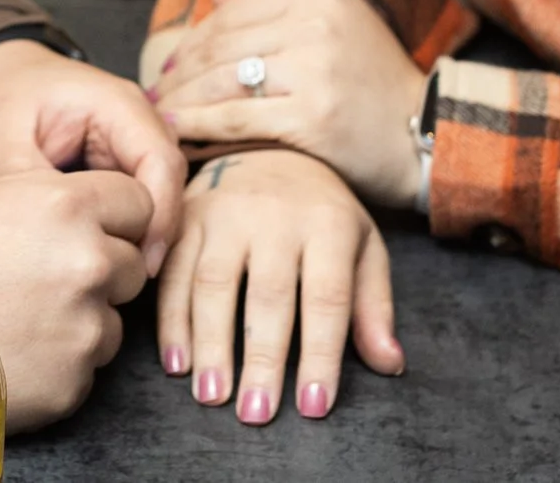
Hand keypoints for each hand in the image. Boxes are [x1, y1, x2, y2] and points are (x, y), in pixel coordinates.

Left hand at [0, 41, 186, 276]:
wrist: (2, 76)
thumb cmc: (4, 96)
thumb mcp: (4, 134)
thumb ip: (29, 178)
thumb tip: (49, 232)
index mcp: (118, 104)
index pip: (161, 161)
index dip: (160, 214)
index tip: (141, 260)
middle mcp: (139, 121)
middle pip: (171, 183)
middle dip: (157, 232)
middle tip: (130, 280)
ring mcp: (136, 141)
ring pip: (162, 195)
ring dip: (147, 234)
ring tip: (119, 276)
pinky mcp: (126, 162)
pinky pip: (144, 199)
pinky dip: (132, 229)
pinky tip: (110, 258)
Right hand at [0, 169, 152, 430]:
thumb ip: (38, 188)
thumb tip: (59, 175)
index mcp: (67, 205)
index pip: (139, 202)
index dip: (118, 216)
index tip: (96, 228)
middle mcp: (89, 263)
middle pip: (134, 263)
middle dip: (104, 270)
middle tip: (51, 278)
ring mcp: (88, 326)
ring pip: (115, 318)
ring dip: (86, 318)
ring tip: (28, 318)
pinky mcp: (78, 380)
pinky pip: (91, 364)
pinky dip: (65, 360)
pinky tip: (22, 351)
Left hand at [151, 0, 427, 209]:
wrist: (430, 135)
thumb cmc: (375, 84)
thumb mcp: (340, 24)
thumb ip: (278, 2)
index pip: (233, 14)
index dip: (193, 40)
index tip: (171, 64)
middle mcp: (316, 24)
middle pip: (222, 45)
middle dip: (180, 72)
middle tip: (154, 94)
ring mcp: (316, 69)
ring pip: (223, 81)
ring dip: (182, 100)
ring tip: (159, 116)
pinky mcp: (313, 116)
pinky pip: (236, 118)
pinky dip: (199, 126)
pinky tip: (178, 136)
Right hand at [161, 148, 403, 423]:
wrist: (269, 144)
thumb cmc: (322, 210)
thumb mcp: (362, 246)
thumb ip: (373, 306)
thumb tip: (389, 364)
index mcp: (327, 223)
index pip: (326, 298)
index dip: (320, 355)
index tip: (313, 406)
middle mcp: (274, 214)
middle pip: (268, 295)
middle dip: (262, 359)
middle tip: (256, 413)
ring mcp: (225, 210)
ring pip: (212, 282)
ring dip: (210, 344)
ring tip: (212, 396)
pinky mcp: (186, 213)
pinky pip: (173, 270)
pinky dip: (171, 319)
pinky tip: (177, 363)